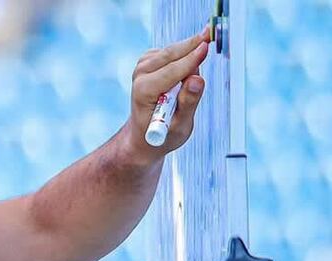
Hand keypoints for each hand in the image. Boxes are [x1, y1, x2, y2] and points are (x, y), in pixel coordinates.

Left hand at [121, 29, 210, 163]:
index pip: (172, 70)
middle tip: (210, 34)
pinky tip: (188, 68)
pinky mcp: (147, 63)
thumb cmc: (162, 136)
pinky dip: (183, 55)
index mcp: (145, 92)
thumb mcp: (179, 127)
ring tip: (203, 54)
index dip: (191, 58)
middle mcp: (140, 76)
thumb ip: (188, 103)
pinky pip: (170, 52)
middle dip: (192, 46)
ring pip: (172, 51)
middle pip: (171, 55)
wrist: (144, 137)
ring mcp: (142, 68)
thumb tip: (196, 79)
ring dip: (189, 53)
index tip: (206, 45)